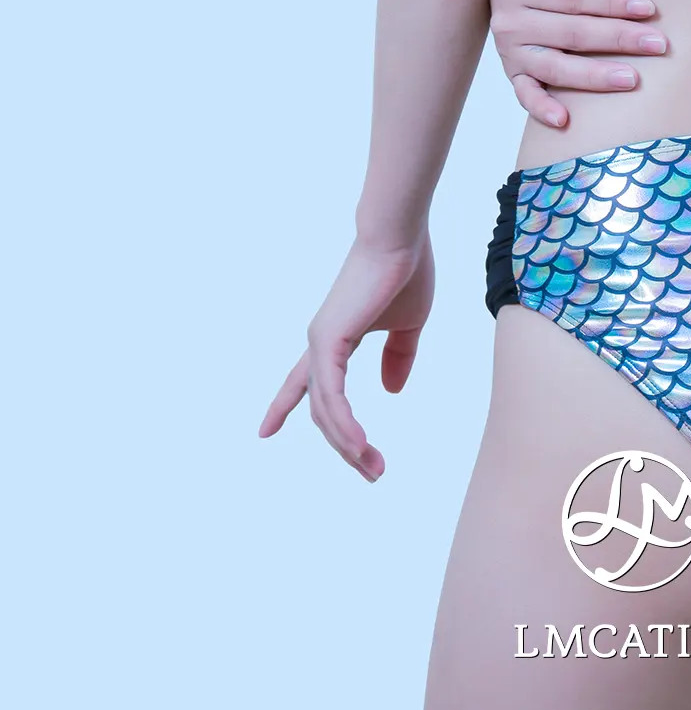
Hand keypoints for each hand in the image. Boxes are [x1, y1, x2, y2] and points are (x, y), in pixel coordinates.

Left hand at [258, 231, 434, 479]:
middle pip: (322, 409)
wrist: (401, 239)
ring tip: (373, 468)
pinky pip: (331, 397)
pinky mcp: (328, 341)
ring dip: (349, 445)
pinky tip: (358, 446)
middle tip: (372, 471)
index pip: (304, 380)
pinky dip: (344, 426)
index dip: (284, 405)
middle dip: (344, 445)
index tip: (264, 432)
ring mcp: (320, 342)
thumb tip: (390, 392)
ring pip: (326, 411)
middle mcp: (320, 343)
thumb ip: (399, 356)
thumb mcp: (409, 324)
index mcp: (335, 339)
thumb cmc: (405, 272)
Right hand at [489, 0, 667, 128]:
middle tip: (658, 44)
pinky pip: (526, 95)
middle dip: (618, 38)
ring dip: (595, 76)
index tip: (648, 7)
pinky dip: (542, 109)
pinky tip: (566, 121)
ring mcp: (511, 52)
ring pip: (557, 67)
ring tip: (632, 79)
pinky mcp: (513, 73)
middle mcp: (509, 21)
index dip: (611, 1)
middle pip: (572, 33)